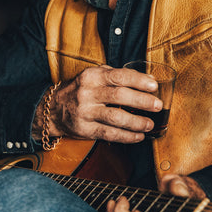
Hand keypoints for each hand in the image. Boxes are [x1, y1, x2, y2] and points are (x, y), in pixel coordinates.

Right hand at [43, 66, 162, 142]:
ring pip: (115, 118)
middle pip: (119, 96)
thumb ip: (119, 75)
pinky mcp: (85, 129)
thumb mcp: (95, 76)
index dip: (138, 81)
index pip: (118, 76)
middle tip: (157, 105)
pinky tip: (138, 136)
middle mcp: (87, 93)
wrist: (54, 109)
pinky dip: (126, 136)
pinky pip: (109, 134)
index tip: (153, 85)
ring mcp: (85, 112)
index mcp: (92, 76)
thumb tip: (149, 79)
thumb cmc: (81, 90)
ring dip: (136, 122)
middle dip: (141, 101)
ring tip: (150, 124)